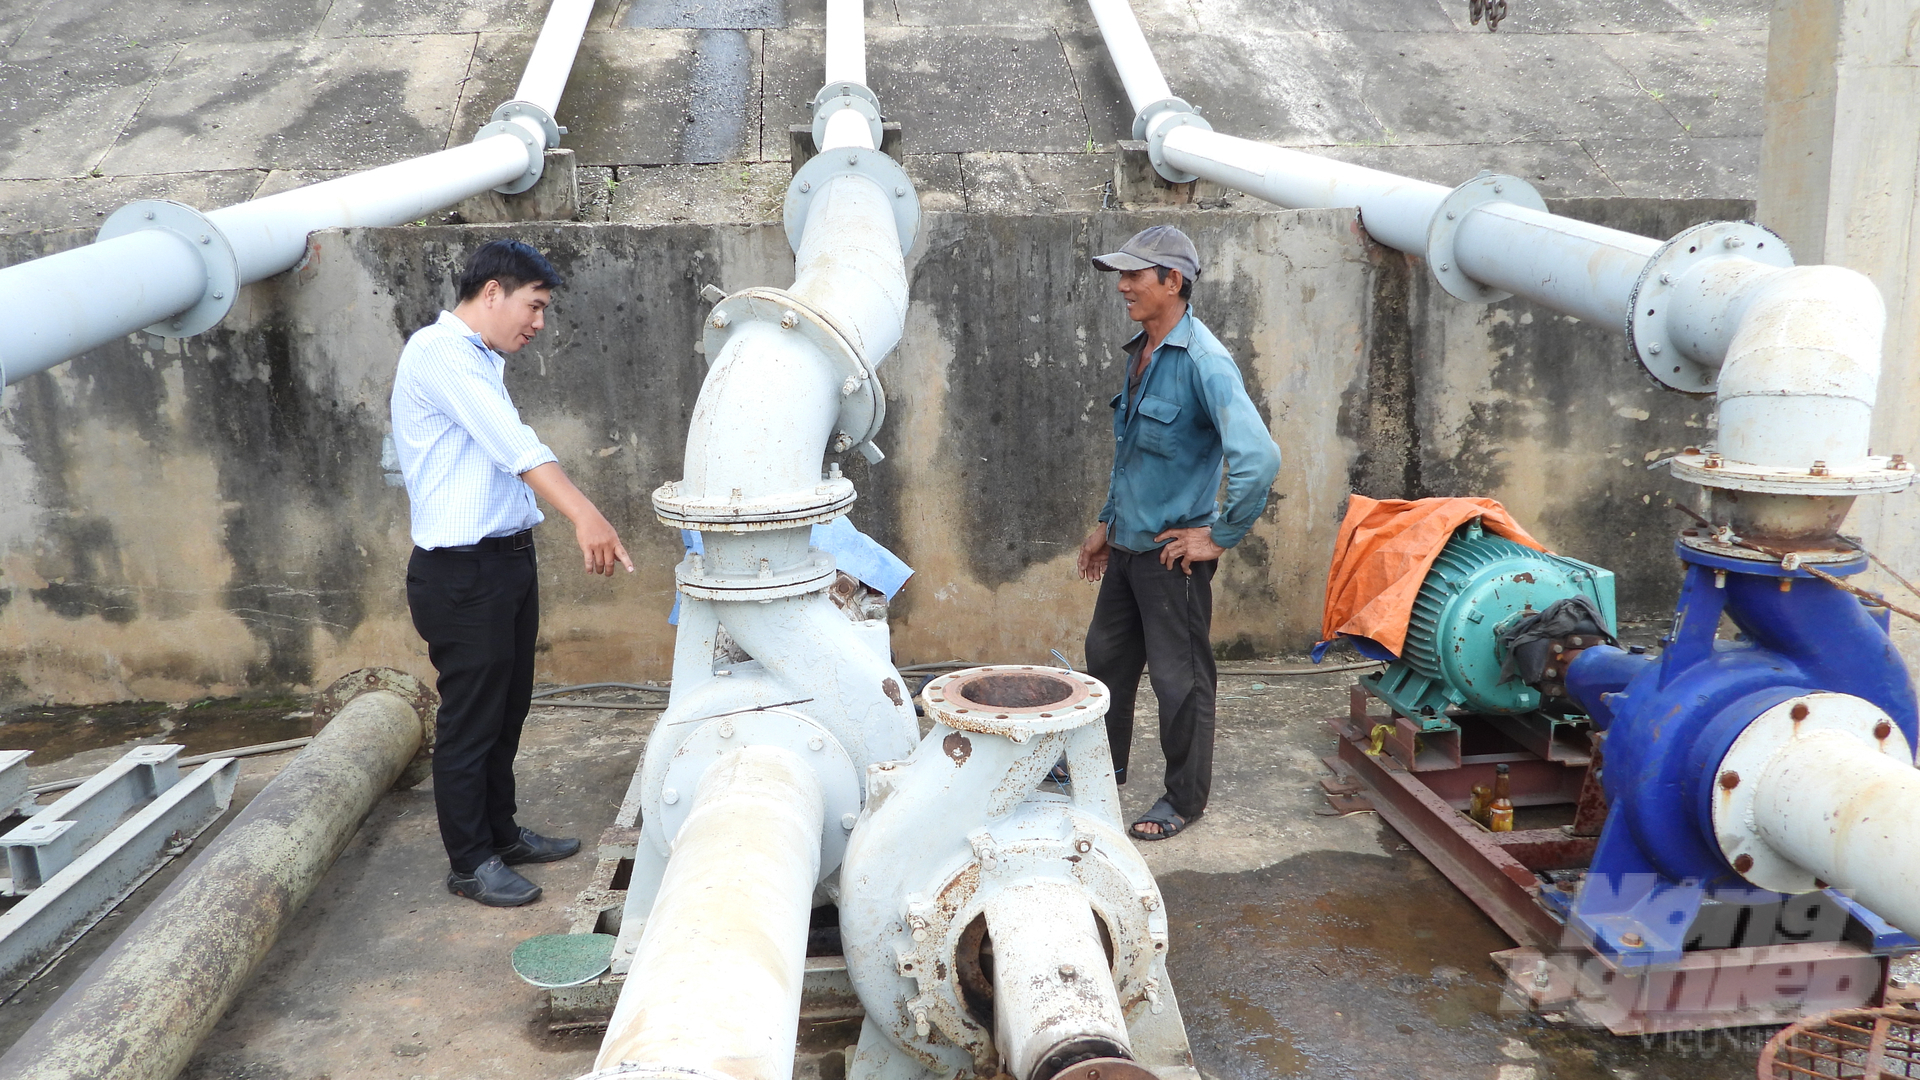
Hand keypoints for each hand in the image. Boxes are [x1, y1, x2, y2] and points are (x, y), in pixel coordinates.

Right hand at [519, 462, 634, 576]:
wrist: (587, 517)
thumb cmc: (600, 526)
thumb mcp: (611, 534)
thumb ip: (615, 547)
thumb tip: (619, 559)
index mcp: (614, 541)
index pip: (623, 554)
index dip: (627, 563)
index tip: (631, 570)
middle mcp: (607, 544)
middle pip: (610, 563)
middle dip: (609, 571)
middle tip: (608, 575)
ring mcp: (597, 546)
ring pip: (599, 563)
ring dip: (599, 569)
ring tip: (599, 571)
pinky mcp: (587, 547)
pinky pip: (589, 561)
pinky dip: (589, 568)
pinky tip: (589, 572)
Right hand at [1077, 523, 1110, 581]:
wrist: (1109, 532)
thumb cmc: (1097, 538)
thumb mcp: (1088, 548)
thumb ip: (1084, 558)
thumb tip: (1081, 568)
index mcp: (1085, 552)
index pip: (1081, 563)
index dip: (1081, 570)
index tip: (1082, 577)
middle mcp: (1092, 554)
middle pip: (1089, 566)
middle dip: (1090, 573)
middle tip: (1091, 580)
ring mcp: (1099, 555)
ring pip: (1097, 567)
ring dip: (1096, 573)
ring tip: (1097, 578)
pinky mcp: (1107, 556)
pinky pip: (1104, 565)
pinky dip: (1103, 569)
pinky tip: (1103, 571)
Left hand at [1154, 527, 1223, 574]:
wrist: (1218, 539)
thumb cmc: (1212, 534)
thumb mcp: (1198, 530)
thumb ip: (1191, 534)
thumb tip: (1190, 537)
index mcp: (1185, 532)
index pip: (1169, 532)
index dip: (1161, 536)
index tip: (1156, 540)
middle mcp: (1183, 539)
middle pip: (1167, 547)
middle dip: (1162, 555)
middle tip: (1161, 561)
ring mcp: (1186, 547)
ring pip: (1172, 555)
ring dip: (1169, 563)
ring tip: (1169, 567)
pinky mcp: (1191, 555)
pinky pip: (1183, 564)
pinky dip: (1184, 569)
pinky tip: (1187, 571)